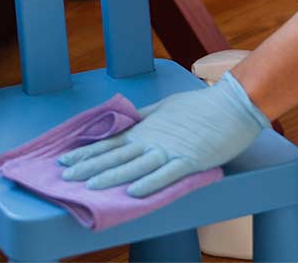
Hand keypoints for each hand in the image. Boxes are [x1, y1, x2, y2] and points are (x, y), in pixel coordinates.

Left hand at [58, 73, 267, 197]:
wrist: (232, 105)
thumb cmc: (199, 106)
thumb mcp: (164, 107)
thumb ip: (144, 118)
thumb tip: (125, 122)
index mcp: (145, 129)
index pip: (110, 143)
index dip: (87, 153)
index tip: (65, 161)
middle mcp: (152, 140)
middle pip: (115, 155)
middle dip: (89, 167)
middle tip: (65, 177)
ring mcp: (170, 151)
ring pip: (135, 165)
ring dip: (112, 176)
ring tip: (90, 186)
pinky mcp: (190, 161)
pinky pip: (166, 174)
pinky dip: (150, 183)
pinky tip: (134, 192)